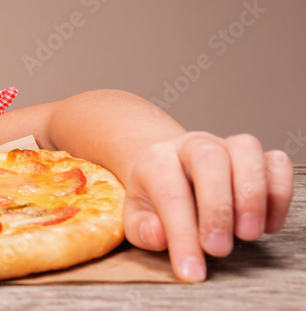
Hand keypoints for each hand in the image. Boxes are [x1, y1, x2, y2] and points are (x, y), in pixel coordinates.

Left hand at [121, 131, 293, 281]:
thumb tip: (159, 235)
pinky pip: (277, 162)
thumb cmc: (154, 200)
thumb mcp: (136, 219)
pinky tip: (269, 224)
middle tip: (219, 250)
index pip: (169, 194)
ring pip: (246, 150)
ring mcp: (226, 145)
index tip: (191, 270)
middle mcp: (192, 144)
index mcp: (156, 160)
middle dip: (217, 208)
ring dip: (252, 195)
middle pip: (208, 159)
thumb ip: (142, 230)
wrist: (171, 172)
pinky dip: (279, 193)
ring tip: (248, 235)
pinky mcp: (256, 156)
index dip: (182, 235)